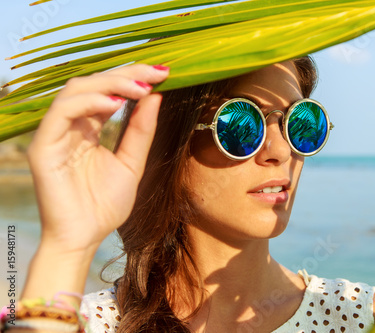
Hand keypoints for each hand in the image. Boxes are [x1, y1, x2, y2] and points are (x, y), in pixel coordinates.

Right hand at [28, 64, 168, 253]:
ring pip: (76, 91)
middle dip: (126, 74)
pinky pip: (61, 113)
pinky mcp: (43, 147)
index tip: (163, 72)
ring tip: (140, 88)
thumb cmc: (105, 206)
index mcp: (89, 130)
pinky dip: (88, 103)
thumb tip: (155, 97)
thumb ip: (140, 132)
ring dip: (110, 83)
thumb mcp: (131, 164)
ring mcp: (55, 135)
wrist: (84, 238)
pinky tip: (114, 104)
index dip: (133, 78)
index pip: (108, 92)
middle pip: (93, 84)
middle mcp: (71, 127)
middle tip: (155, 73)